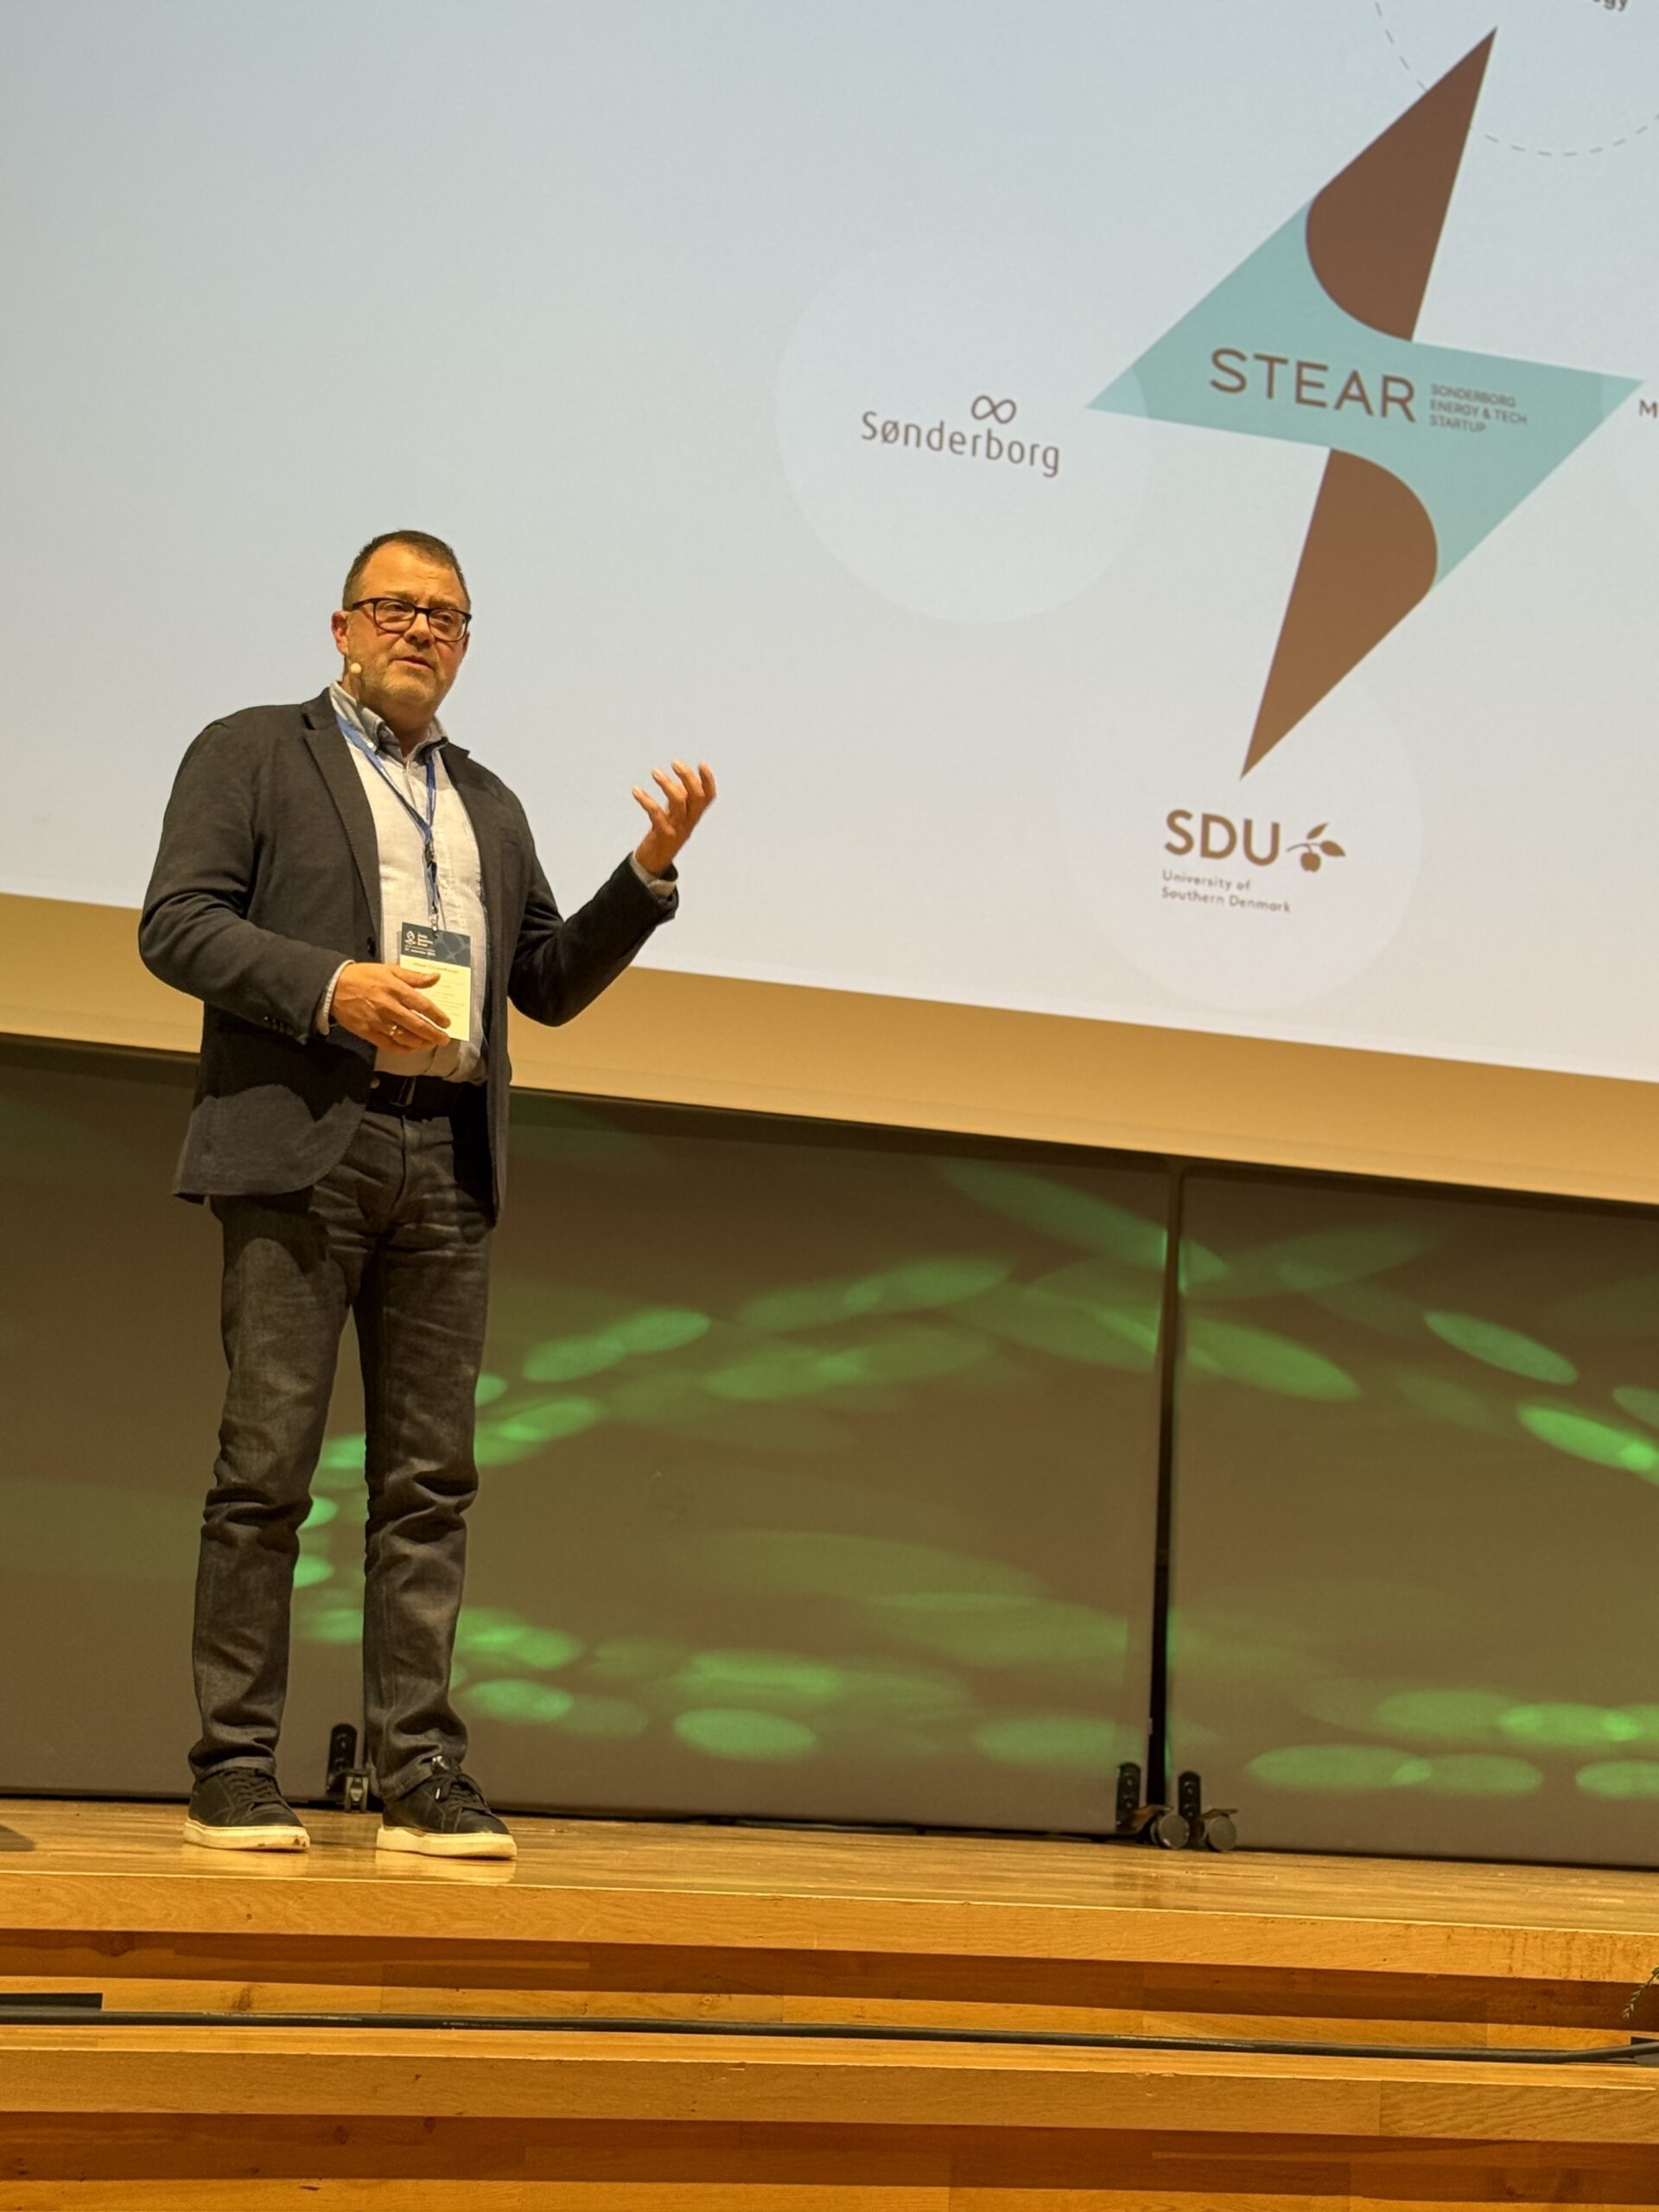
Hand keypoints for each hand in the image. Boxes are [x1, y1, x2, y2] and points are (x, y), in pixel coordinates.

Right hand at [330, 963, 449, 1053]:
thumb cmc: (364, 976)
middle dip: (433, 1034)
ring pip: (404, 1037)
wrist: (333, 987)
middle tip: (444, 1039)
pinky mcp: (368, 1032)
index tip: (447, 1023)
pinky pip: (389, 1045)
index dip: (437, 1015)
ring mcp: (377, 1021)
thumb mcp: (389, 970)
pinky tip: (412, 1048)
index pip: (422, 1005)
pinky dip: (403, 1049)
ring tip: (431, 1044)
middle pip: (416, 1024)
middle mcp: (388, 1007)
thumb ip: (413, 976)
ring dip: (420, 1043)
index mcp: (395, 989)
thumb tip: (436, 977)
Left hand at [632, 757, 715, 877]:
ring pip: (679, 802)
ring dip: (667, 784)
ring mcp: (677, 829)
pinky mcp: (662, 835)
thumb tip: (677, 780)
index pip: (708, 797)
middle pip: (697, 797)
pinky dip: (646, 800)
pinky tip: (636, 791)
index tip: (702, 764)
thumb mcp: (675, 816)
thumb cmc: (664, 835)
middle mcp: (689, 822)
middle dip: (688, 777)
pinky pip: (656, 814)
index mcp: (694, 816)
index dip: (708, 781)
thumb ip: (679, 799)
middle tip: (675, 763)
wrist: (653, 863)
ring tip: (655, 772)